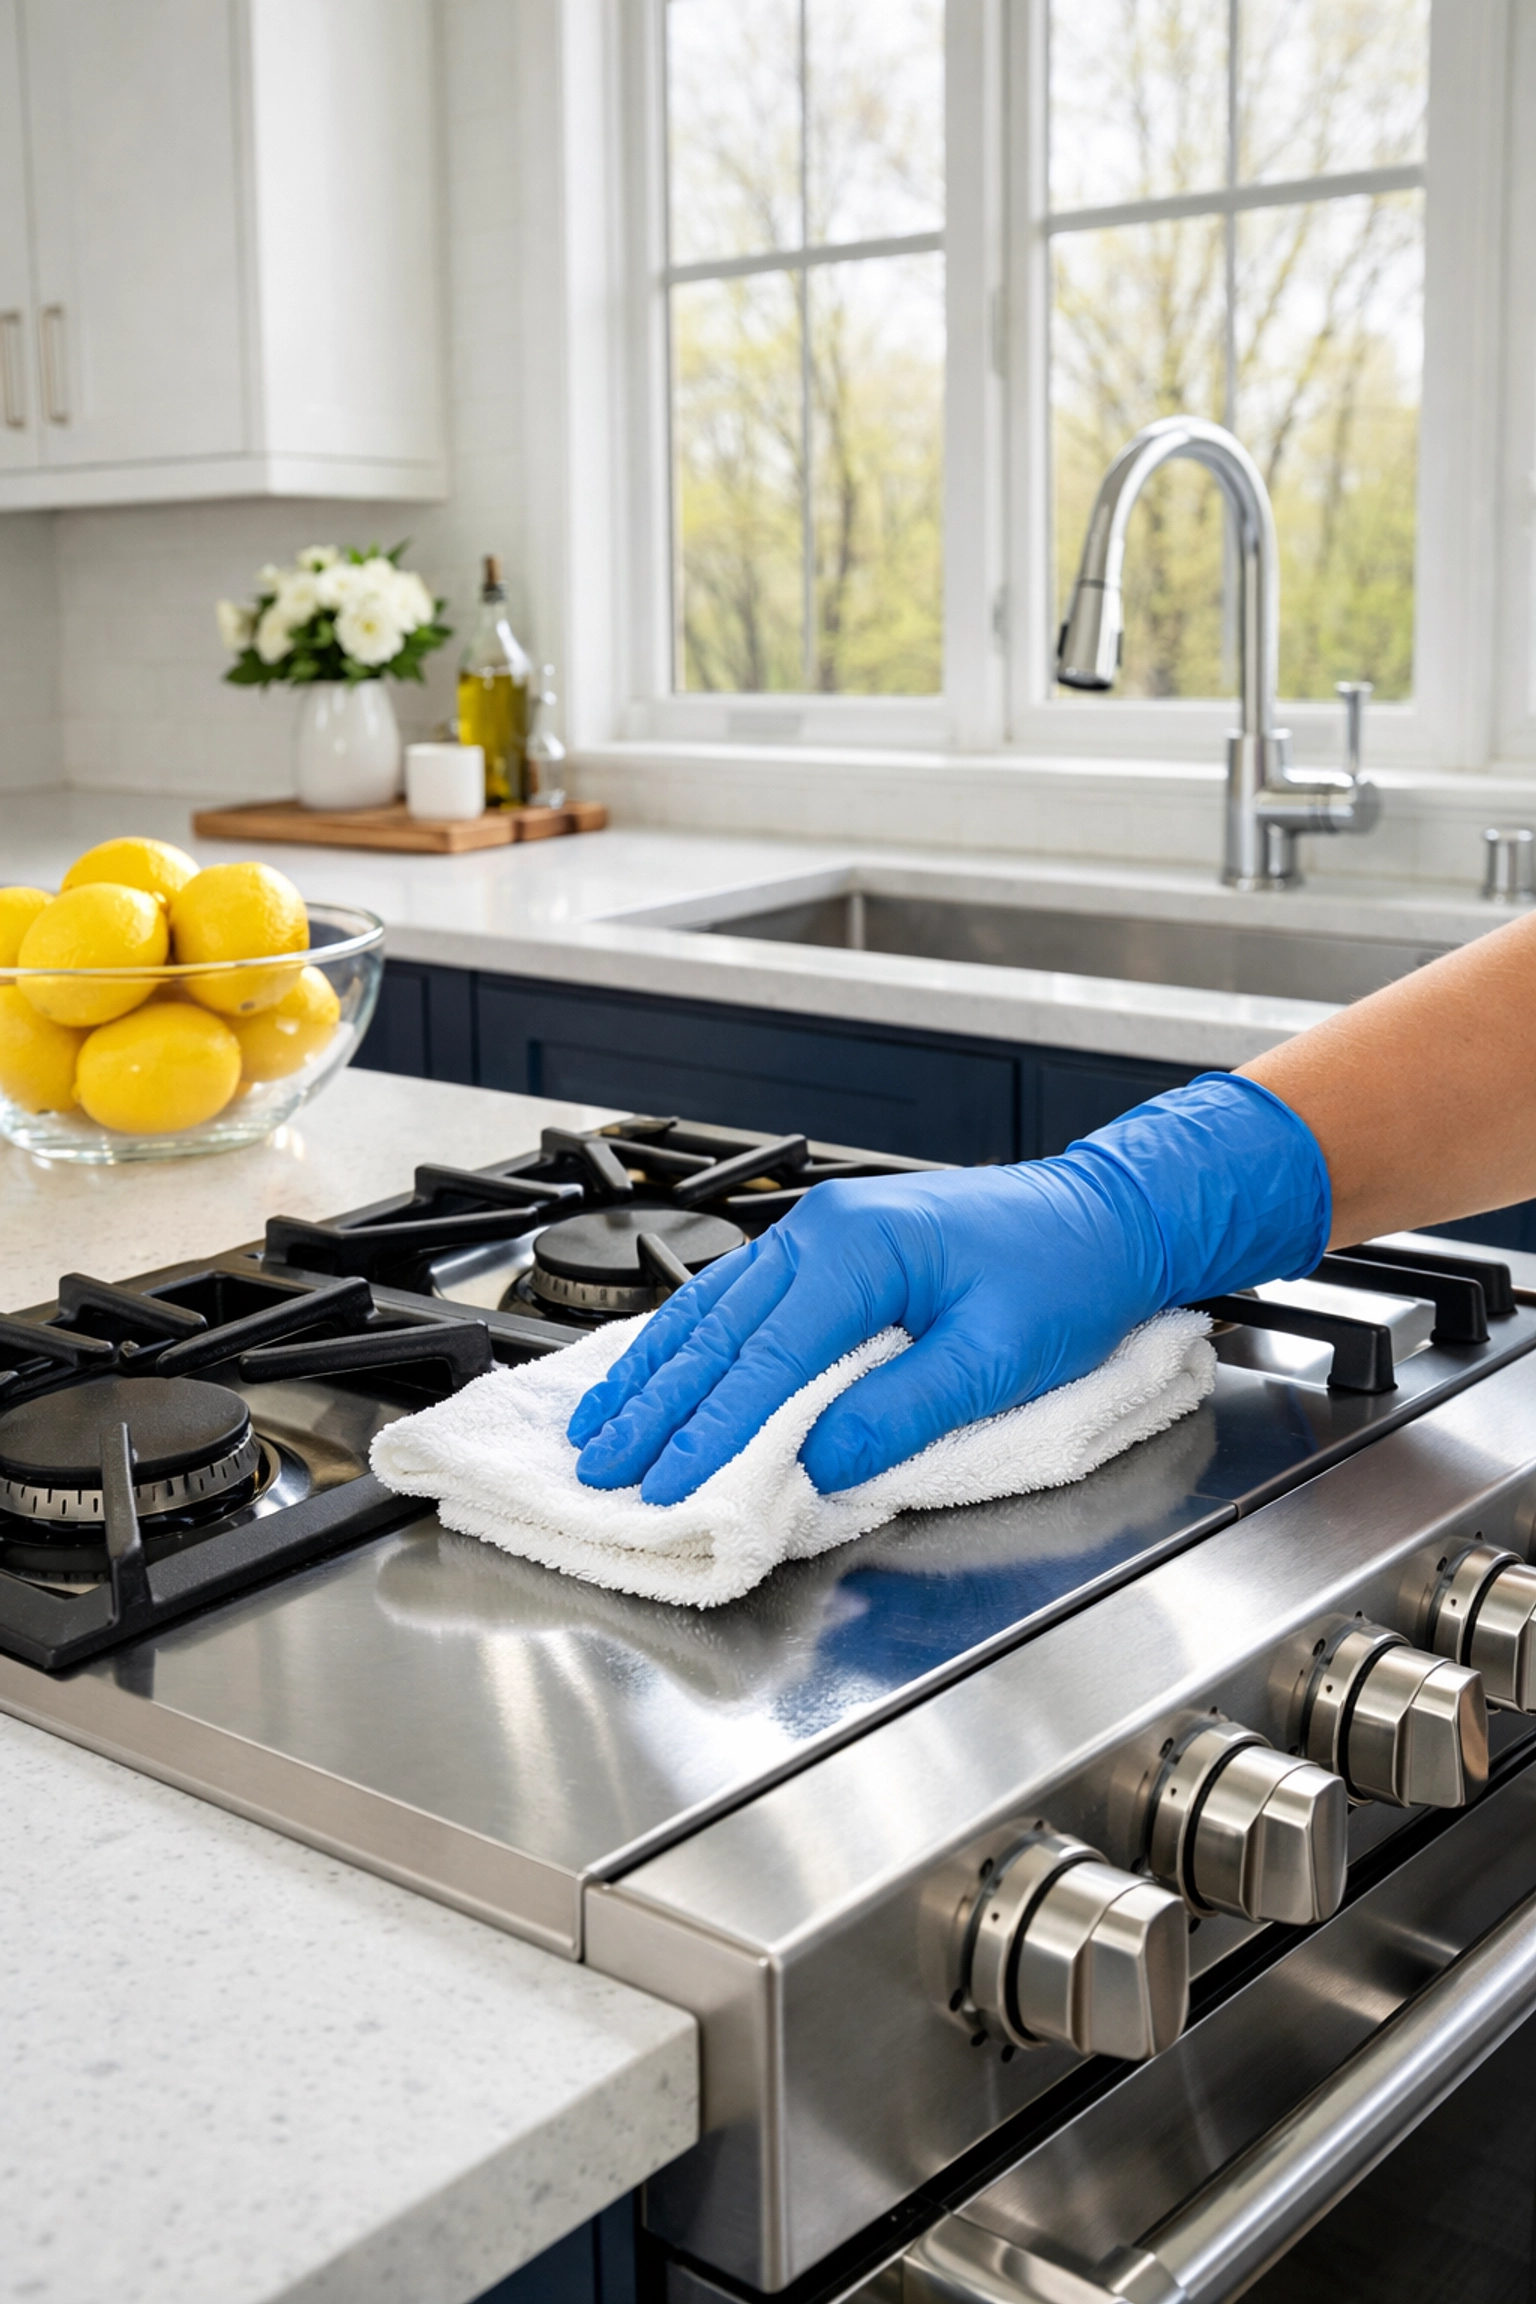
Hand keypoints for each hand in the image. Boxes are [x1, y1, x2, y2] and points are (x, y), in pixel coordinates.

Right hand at [567, 1074, 1329, 1505]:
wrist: (1106, 1217)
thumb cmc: (1066, 1276)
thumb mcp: (999, 1357)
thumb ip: (904, 1410)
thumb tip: (821, 1460)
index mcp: (860, 1252)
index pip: (765, 1361)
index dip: (709, 1432)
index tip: (664, 1487)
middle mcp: (823, 1234)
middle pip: (719, 1334)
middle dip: (656, 1406)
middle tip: (602, 1466)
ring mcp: (820, 1236)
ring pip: (715, 1312)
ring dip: (655, 1373)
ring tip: (601, 1424)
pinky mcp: (829, 1252)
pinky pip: (740, 1299)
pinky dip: (691, 1342)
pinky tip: (659, 1367)